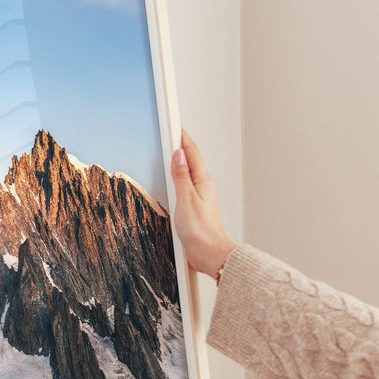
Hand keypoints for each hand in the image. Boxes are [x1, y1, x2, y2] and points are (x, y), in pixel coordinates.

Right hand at [171, 130, 236, 276]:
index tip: (173, 124)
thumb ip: (181, 176)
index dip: (182, 137)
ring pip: (188, 172)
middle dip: (180, 145)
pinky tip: (173, 180)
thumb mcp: (186, 200)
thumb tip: (178, 154)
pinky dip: (178, 177)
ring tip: (169, 150)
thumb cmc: (200, 231)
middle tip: (170, 132)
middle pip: (191, 159)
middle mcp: (203, 186)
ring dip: (179, 161)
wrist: (210, 254)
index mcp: (202, 181)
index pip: (191, 152)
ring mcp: (200, 196)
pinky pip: (185, 185)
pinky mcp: (195, 207)